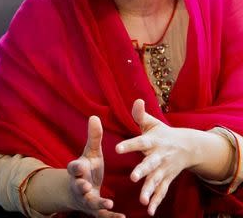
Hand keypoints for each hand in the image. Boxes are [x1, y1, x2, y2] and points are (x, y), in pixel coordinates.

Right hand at [66, 116, 123, 216]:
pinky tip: (122, 217)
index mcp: (78, 170)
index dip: (76, 168)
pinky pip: (102, 214)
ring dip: (98, 202)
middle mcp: (79, 185)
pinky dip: (111, 216)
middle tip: (85, 185)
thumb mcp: (90, 153)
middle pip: (78, 186)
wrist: (79, 191)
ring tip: (108, 202)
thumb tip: (94, 116)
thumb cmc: (87, 168)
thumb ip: (93, 138)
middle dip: (80, 186)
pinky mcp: (95, 210)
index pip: (74, 168)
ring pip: (90, 202)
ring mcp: (86, 199)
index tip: (80, 166)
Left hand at [116, 99, 202, 215]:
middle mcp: (159, 156)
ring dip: (149, 190)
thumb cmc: (163, 133)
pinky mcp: (167, 178)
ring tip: (142, 201)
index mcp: (153, 141)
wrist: (190, 146)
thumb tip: (136, 100)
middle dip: (142, 171)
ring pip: (156, 181)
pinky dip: (156, 201)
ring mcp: (164, 169)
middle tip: (133, 178)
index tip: (117, 148)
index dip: (129, 145)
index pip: (139, 142)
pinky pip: (162, 191)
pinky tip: (149, 211)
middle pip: (150, 164)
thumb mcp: (152, 123)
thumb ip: (140, 115)